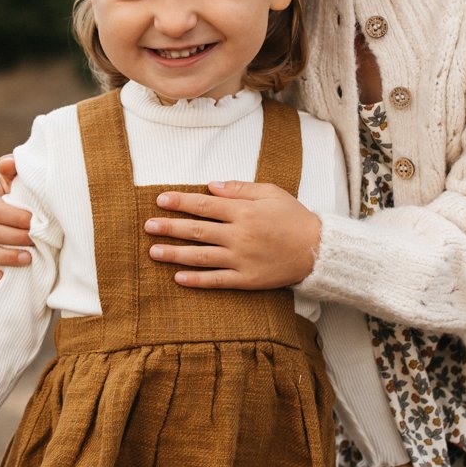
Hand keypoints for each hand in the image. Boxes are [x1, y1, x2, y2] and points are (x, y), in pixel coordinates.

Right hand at [0, 155, 33, 283]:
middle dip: (16, 238)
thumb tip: (9, 162)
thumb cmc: (16, 195)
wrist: (9, 213)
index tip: (36, 222)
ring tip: (28, 259)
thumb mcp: (13, 180)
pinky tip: (0, 277)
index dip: (16, 218)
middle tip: (37, 241)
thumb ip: (12, 169)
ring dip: (6, 257)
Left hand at [144, 181, 321, 288]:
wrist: (317, 250)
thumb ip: (240, 188)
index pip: (205, 205)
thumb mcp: (271, 192)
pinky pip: (216, 280)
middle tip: (148, 226)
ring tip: (153, 251)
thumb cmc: (293, 217)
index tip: (160, 200)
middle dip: (170, 227)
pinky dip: (196, 279)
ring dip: (175, 254)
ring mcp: (241, 259)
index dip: (180, 202)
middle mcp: (239, 236)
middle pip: (197, 230)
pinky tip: (178, 277)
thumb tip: (211, 186)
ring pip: (201, 256)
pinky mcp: (247, 280)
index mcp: (244, 212)